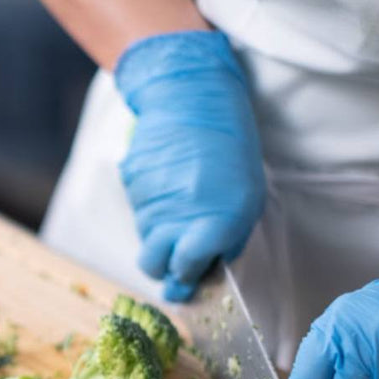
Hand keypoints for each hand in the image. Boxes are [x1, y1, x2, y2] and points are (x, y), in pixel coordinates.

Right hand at [115, 30, 265, 301]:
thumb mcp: (247, 198)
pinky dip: (150, 207)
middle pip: (153, 265)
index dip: (188, 278)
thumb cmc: (232, 149)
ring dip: (158, 235)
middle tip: (176, 260)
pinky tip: (167, 186)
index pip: (186, 270)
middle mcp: (174, 218)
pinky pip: (137, 210)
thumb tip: (207, 264)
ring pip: (144, 239)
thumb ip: (226, 237)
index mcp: (212, 224)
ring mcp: (148, 202)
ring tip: (178, 210)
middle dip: (163, 269)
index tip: (192, 278)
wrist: (193, 99)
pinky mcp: (131, 185)